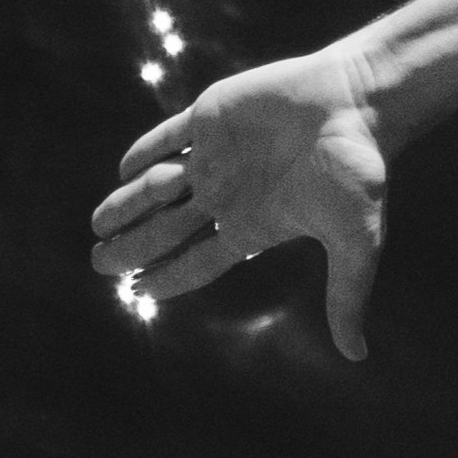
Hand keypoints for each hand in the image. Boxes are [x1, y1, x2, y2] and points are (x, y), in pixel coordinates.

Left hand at [88, 50, 390, 353]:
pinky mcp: (211, 118)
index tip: (137, 292)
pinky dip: (144, 153)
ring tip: (98, 224)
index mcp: (251, 226)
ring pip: (158, 186)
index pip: (197, 262)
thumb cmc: (360, 171)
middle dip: (131, 247)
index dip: (165, 279)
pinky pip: (167, 137)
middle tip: (99, 263)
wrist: (360, 101)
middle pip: (167, 230)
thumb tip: (358, 357)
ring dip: (127, 204)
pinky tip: (125, 169)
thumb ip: (346, 296)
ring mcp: (216, 157)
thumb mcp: (356, 243)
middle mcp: (227, 195)